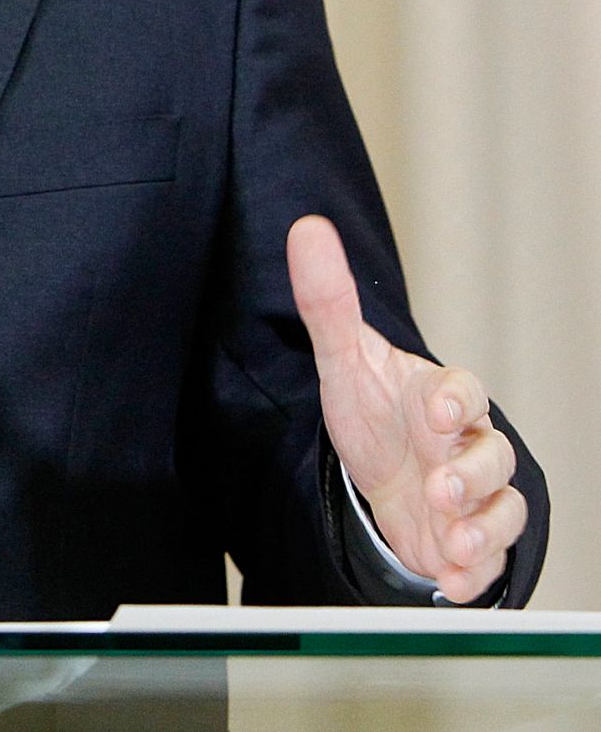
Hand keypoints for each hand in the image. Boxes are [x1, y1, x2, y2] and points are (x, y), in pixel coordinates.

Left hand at [287, 214, 525, 603]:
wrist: (379, 476)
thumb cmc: (372, 412)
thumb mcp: (341, 360)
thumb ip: (327, 300)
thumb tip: (307, 229)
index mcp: (440, 395)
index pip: (464, 390)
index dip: (455, 400)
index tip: (434, 413)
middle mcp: (467, 443)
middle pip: (492, 454)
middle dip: (470, 474)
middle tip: (438, 488)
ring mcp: (475, 493)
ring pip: (501, 505)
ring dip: (479, 525)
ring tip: (448, 537)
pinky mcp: (472, 539)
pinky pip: (492, 555)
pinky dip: (474, 571)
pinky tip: (450, 580)